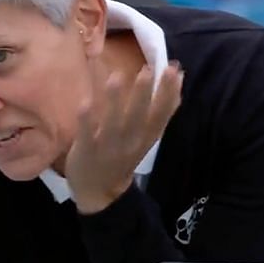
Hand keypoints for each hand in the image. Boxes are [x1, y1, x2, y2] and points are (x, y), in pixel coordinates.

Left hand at [64, 54, 184, 214]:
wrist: (101, 193)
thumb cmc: (123, 156)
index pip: (161, 114)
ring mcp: (108, 147)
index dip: (169, 93)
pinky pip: (86, 136)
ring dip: (116, 101)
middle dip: (144, 94)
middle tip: (148, 69)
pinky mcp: (86, 151)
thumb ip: (160, 112)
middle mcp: (131, 141)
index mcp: (146, 137)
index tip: (174, 70)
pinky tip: (85, 102)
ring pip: (113, 123)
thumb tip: (178, 82)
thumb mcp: (148, 137)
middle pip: (140, 117)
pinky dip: (87, 121)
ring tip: (118, 77)